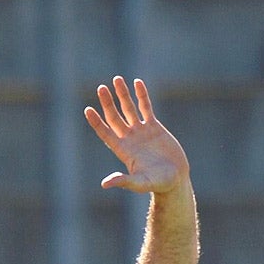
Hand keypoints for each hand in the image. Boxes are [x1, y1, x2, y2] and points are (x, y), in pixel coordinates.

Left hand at [85, 77, 188, 193]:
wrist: (175, 179)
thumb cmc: (158, 184)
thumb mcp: (140, 183)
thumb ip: (124, 182)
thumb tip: (105, 184)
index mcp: (123, 150)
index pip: (106, 133)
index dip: (96, 122)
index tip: (87, 110)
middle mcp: (130, 139)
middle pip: (114, 117)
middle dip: (107, 103)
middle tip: (100, 88)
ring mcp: (142, 131)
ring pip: (129, 109)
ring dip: (123, 95)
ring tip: (117, 79)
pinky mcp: (155, 127)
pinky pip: (146, 107)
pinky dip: (142, 95)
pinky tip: (137, 83)